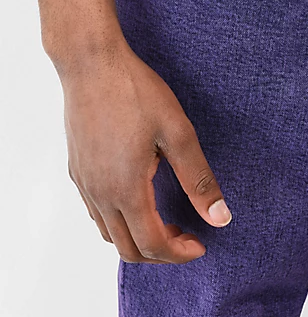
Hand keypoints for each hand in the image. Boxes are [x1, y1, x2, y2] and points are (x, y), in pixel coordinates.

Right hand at [61, 39, 231, 263]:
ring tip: (165, 221)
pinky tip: (137, 199)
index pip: (152, 244)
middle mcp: (99, 193)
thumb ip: (199, 179)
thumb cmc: (136, 93)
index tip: (201, 243)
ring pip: (108, 233)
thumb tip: (221, 217)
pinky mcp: (76, 168)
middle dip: (161, 252)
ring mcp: (84, 182)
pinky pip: (95, 212)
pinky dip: (119, 221)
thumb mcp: (177, 133)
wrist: (92, 63)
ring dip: (138, 238)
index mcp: (126, 189)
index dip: (180, 253)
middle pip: (127, 248)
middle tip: (187, 234)